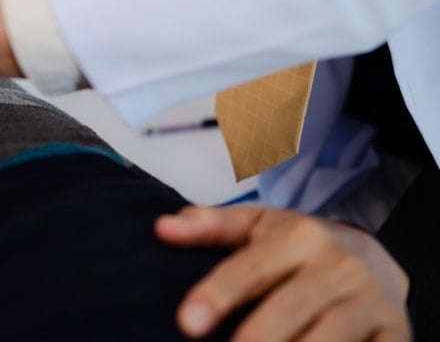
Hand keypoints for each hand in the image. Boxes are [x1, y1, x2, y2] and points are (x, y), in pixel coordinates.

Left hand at [155, 205, 410, 341]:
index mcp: (298, 237)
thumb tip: (162, 227)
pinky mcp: (395, 334)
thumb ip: (210, 226)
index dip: (217, 295)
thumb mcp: (257, 226)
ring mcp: (368, 303)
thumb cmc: (301, 247)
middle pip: (290, 308)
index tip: (186, 323)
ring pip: (330, 339)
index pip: (250, 269)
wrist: (377, 259)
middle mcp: (336, 267)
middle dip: (258, 337)